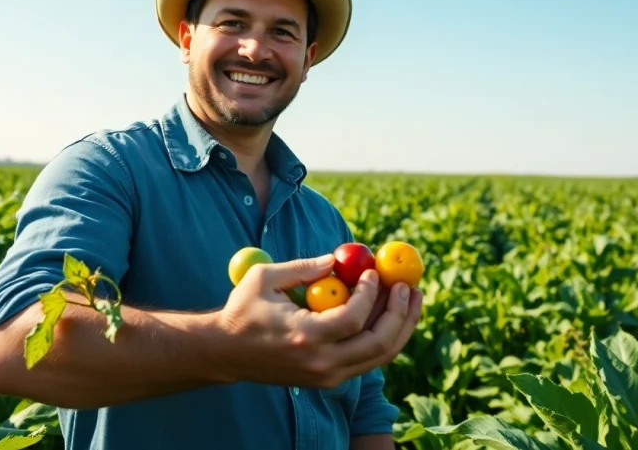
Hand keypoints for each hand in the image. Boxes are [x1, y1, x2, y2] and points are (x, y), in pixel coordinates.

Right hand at [216, 253, 421, 388]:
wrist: (226, 353)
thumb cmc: (243, 310)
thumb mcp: (265, 278)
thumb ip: (303, 267)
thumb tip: (338, 258)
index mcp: (304, 337)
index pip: (354, 319)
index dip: (371, 294)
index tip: (374, 271)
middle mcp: (320, 363)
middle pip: (378, 343)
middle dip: (400, 312)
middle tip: (408, 286)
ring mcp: (326, 376)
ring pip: (380, 356)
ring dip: (401, 326)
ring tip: (411, 297)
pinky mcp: (328, 380)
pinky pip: (368, 360)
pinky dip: (384, 337)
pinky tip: (391, 314)